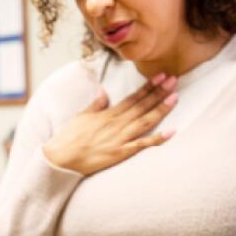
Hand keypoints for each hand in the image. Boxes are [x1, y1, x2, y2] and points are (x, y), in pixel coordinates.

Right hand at [42, 73, 177, 175]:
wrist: (60, 158)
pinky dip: (157, 139)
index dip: (148, 87)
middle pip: (142, 106)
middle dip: (159, 92)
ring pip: (145, 121)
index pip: (132, 98)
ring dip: (161, 109)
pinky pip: (141, 145)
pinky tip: (171, 132)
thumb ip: (96, 104)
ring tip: (175, 98)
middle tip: (174, 80)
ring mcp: (119, 139)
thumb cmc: (68, 138)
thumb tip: (104, 91)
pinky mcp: (119, 153)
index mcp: (107, 114)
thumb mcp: (81, 116)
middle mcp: (116, 124)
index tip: (161, 76)